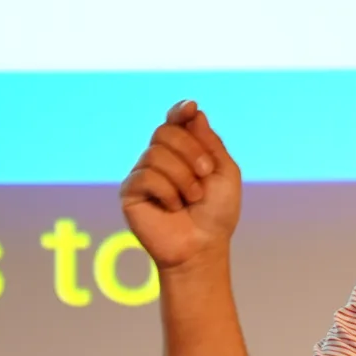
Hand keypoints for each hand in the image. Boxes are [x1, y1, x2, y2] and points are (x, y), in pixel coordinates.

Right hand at [121, 99, 241, 271]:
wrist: (203, 247)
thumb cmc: (217, 214)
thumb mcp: (224, 173)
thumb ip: (210, 142)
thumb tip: (193, 112)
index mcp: (183, 151)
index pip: (175, 121)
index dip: (180, 111)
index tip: (191, 108)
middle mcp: (160, 158)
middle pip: (165, 131)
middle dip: (190, 150)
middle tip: (204, 173)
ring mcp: (143, 174)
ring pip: (156, 154)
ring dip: (182, 177)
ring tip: (191, 199)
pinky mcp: (130, 192)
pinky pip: (146, 176)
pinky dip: (167, 191)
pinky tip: (172, 208)